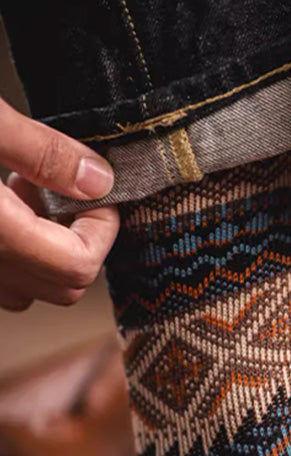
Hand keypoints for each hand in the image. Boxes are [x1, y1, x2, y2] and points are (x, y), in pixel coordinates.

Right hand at [0, 97, 118, 310]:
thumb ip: (41, 153)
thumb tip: (100, 180)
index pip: (79, 266)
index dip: (102, 229)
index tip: (96, 190)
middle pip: (62, 285)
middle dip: (77, 238)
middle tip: (54, 186)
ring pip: (28, 287)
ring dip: (44, 247)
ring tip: (20, 190)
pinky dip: (14, 248)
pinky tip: (0, 202)